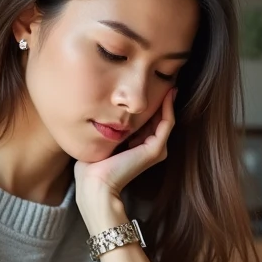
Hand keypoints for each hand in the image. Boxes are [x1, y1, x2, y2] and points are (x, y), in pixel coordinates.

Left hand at [74, 88, 176, 231]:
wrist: (95, 183)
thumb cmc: (93, 165)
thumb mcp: (103, 139)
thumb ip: (110, 127)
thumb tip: (106, 110)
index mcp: (138, 147)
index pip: (149, 121)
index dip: (151, 103)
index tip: (150, 85)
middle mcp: (150, 148)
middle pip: (159, 118)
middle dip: (161, 99)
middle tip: (164, 78)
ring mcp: (155, 149)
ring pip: (165, 119)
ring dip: (167, 100)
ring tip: (168, 83)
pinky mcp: (155, 149)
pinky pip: (166, 123)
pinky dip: (167, 108)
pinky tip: (166, 94)